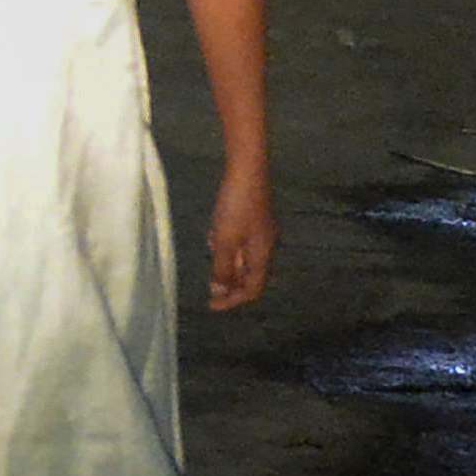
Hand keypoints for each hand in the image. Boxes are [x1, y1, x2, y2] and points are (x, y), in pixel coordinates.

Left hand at [204, 165, 275, 309]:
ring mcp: (261, 231)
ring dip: (226, 262)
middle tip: (210, 287)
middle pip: (250, 275)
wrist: (248, 169)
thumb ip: (222, 266)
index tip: (212, 306)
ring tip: (210, 256)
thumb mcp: (225, 239)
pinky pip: (240, 242)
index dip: (233, 300)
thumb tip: (219, 291)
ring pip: (243, 258)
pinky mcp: (253, 219)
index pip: (253, 288)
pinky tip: (213, 234)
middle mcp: (266, 245)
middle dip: (229, 283)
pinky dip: (226, 245)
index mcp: (263, 254)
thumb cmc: (237, 205)